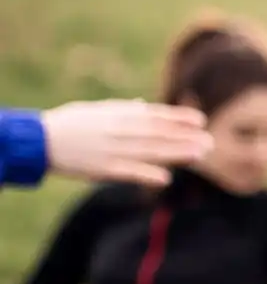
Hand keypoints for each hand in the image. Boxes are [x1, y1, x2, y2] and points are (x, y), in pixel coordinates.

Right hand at [41, 99, 211, 186]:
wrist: (39, 139)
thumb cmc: (69, 124)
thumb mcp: (96, 110)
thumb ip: (122, 110)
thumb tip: (142, 105)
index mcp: (118, 115)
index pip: (154, 115)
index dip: (178, 118)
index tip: (201, 121)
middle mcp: (119, 130)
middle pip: (159, 134)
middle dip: (185, 137)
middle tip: (211, 142)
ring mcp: (113, 149)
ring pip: (150, 151)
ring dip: (176, 153)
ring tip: (200, 155)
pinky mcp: (103, 168)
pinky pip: (129, 172)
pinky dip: (147, 174)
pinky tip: (166, 178)